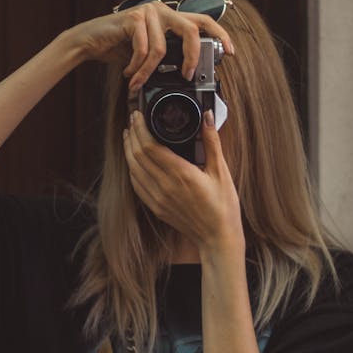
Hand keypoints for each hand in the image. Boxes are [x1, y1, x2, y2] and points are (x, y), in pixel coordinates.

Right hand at [66, 4, 234, 93]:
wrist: (89, 42)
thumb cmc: (119, 48)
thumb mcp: (150, 53)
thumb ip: (169, 54)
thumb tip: (189, 71)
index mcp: (170, 16)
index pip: (203, 20)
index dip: (220, 34)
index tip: (230, 51)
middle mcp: (163, 9)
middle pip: (192, 30)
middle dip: (193, 57)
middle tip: (187, 76)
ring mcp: (149, 11)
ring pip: (163, 48)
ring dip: (149, 72)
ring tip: (138, 82)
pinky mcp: (134, 17)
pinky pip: (144, 50)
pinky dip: (137, 67)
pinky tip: (129, 73)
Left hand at [123, 108, 243, 252]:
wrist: (218, 237)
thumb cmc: (223, 206)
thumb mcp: (221, 171)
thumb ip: (212, 142)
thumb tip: (206, 117)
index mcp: (182, 174)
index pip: (150, 146)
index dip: (140, 128)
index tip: (138, 115)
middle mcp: (166, 186)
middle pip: (137, 155)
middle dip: (132, 135)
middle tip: (133, 120)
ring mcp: (158, 199)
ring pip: (133, 170)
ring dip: (128, 150)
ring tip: (130, 135)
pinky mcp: (156, 208)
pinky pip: (137, 185)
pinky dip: (132, 169)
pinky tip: (134, 161)